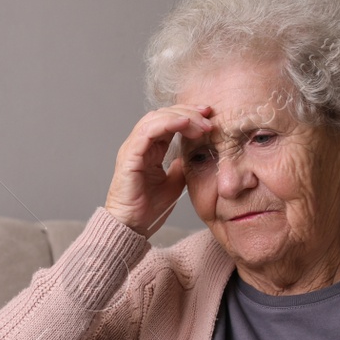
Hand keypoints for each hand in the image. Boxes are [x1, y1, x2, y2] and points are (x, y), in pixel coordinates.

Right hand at [104, 104, 214, 237]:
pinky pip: (148, 131)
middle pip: (163, 114)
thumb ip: (181, 166)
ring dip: (181, 116)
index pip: (168, 122)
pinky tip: (185, 123)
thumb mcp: (174, 183)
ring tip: (201, 123)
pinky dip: (167, 123)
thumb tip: (195, 155)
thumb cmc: (147, 209)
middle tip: (208, 116)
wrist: (133, 227)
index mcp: (149, 150)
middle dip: (188, 112)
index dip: (189, 116)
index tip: (209, 117)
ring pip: (156, 118)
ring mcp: (133, 149)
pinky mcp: (130, 156)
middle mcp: (139, 145)